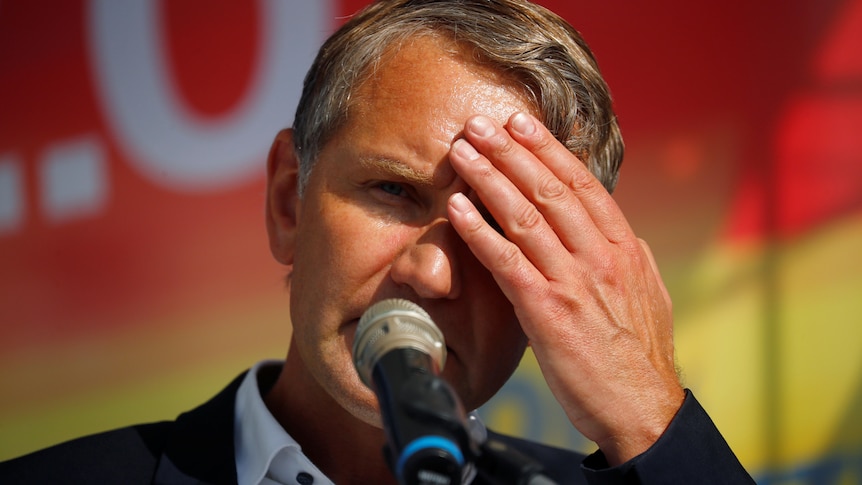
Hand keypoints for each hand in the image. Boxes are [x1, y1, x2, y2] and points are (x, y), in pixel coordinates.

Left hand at [447, 112, 684, 464]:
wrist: (643, 410)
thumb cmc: (641, 355)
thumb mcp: (649, 294)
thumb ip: (629, 258)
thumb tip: (619, 231)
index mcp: (625, 248)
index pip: (582, 184)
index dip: (548, 150)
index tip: (521, 124)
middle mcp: (600, 256)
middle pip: (549, 190)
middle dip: (510, 151)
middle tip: (479, 124)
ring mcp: (574, 282)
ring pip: (525, 217)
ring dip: (489, 179)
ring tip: (461, 152)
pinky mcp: (547, 312)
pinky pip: (506, 262)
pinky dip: (479, 231)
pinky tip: (455, 208)